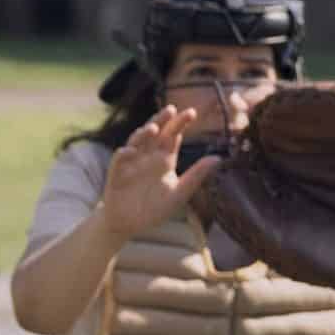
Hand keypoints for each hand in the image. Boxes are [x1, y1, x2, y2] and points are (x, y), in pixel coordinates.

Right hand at [99, 104, 224, 241]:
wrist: (129, 225)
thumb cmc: (155, 208)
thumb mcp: (180, 193)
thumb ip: (196, 175)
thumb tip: (218, 158)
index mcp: (164, 158)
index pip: (173, 135)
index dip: (180, 123)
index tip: (192, 112)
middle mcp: (148, 156)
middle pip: (155, 132)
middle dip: (161, 120)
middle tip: (171, 109)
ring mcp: (132, 164)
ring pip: (136, 142)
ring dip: (142, 134)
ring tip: (153, 128)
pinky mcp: (117, 175)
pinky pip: (118, 161)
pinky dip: (123, 154)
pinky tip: (130, 151)